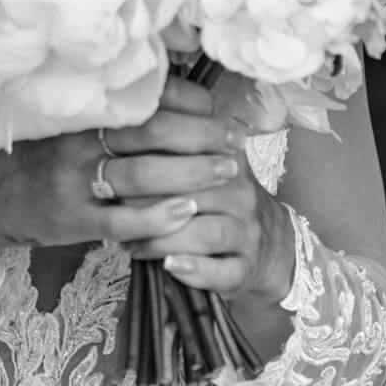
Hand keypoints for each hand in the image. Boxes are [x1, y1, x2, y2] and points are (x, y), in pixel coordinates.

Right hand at [0, 79, 244, 280]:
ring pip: (142, 174)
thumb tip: (169, 90)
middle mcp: (76, 138)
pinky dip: (157, 216)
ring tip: (228, 175)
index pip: (145, 98)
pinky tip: (187, 213)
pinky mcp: (70, 218)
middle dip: (202, 137)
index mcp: (80, 109)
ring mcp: (72, 180)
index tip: (219, 111)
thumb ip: (107, 108)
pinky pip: (121, 218)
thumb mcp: (65, 118)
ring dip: (192, 174)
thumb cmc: (36, 152)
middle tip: (236, 143)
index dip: (190, 103)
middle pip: (152, 132)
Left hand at [124, 78, 290, 302]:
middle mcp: (241, 193)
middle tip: (114, 210)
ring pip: (206, 233)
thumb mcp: (205, 163)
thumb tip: (126, 114)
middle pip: (194, 192)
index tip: (118, 162)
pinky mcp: (247, 268)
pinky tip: (171, 266)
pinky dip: (196, 270)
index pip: (192, 149)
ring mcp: (247, 232)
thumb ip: (175, 139)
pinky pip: (224, 271)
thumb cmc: (220, 199)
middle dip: (149, 203)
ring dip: (165, 239)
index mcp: (228, 159)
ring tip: (133, 244)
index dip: (152, 155)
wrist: (271, 244)